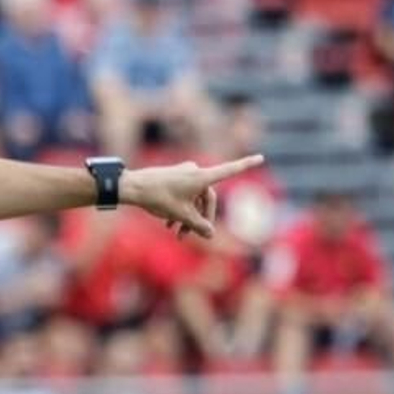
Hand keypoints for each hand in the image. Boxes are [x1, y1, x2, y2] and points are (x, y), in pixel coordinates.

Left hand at [124, 155, 264, 238]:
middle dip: (202, 218)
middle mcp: (195, 172)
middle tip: (194, 236)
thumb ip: (198, 225)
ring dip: (189, 217)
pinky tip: (169, 225)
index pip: (229, 170)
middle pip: (208, 197)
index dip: (246, 165)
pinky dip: (181, 209)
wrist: (132, 187)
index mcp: (201, 177)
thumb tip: (211, 234)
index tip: (261, 157)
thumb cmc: (157, 198)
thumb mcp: (180, 215)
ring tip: (177, 235)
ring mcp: (184, 173)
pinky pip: (184, 194)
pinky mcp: (173, 177)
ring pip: (194, 198)